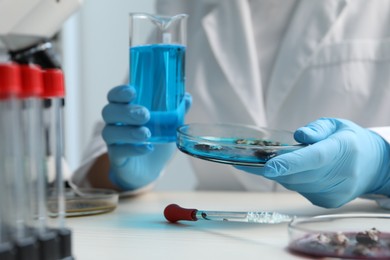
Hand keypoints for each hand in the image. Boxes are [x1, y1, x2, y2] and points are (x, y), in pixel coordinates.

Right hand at [101, 85, 191, 190]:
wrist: (150, 169)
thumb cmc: (156, 139)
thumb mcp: (168, 124)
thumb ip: (175, 111)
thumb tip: (186, 97)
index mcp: (125, 109)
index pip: (114, 96)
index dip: (120, 92)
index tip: (132, 92)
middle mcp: (115, 123)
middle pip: (109, 112)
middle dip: (126, 111)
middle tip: (145, 114)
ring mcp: (114, 141)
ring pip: (109, 132)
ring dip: (129, 131)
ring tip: (146, 133)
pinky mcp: (117, 157)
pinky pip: (118, 152)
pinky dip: (133, 149)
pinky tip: (147, 148)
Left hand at [235, 118, 389, 207]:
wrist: (373, 167)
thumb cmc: (350, 141)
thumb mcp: (336, 125)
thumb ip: (317, 128)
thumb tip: (299, 136)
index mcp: (343, 150)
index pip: (314, 159)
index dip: (289, 164)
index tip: (266, 167)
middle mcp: (340, 175)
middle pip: (299, 175)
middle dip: (273, 168)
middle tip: (249, 159)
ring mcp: (335, 193)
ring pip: (295, 185)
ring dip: (280, 174)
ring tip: (270, 162)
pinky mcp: (328, 202)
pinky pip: (300, 190)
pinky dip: (290, 180)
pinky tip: (290, 171)